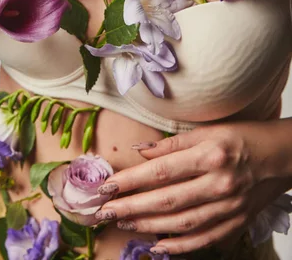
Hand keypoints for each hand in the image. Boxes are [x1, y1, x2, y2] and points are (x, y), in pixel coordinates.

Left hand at [95, 122, 291, 254]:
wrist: (281, 157)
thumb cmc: (242, 137)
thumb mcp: (207, 131)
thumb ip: (171, 144)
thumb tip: (138, 150)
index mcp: (210, 155)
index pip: (161, 171)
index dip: (131, 180)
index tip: (107, 187)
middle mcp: (220, 183)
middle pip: (167, 200)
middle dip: (131, 207)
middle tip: (104, 212)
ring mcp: (230, 207)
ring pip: (181, 223)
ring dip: (148, 226)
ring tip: (124, 224)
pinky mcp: (237, 223)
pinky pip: (203, 240)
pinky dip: (179, 247)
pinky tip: (157, 246)